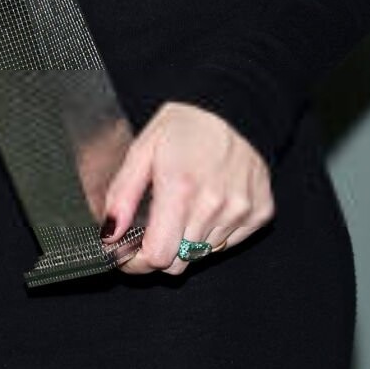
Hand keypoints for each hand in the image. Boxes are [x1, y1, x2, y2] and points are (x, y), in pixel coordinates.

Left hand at [99, 102, 273, 275]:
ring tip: (187, 205)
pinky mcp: (260, 212)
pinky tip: (211, 203)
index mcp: (180, 188)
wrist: (234, 106)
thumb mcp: (143, 149)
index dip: (138, 262)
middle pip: (180, 262)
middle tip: (156, 226)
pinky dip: (215, 231)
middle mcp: (215, 204)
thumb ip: (122, 195)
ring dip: (189, 240)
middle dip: (162, 251)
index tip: (130, 252)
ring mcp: (241, 210)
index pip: (158, 257)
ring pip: (204, 253)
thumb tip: (109, 235)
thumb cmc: (185, 125)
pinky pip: (228, 242)